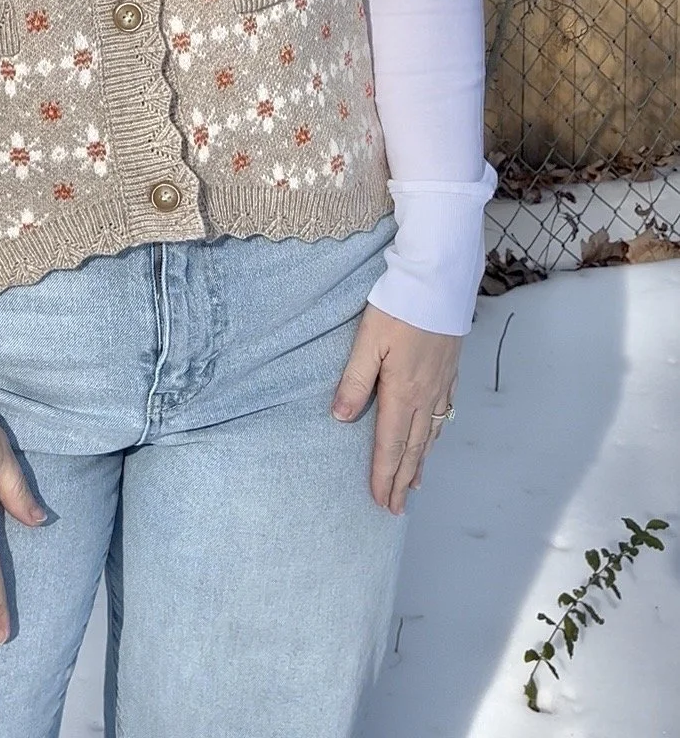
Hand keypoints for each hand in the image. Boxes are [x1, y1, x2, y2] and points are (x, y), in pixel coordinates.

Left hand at [331, 302, 460, 514]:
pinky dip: (436, 436)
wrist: (439, 281)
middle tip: (396, 508)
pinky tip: (433, 437)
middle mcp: (425, 395)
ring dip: (420, 462)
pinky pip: (443, 414)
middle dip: (403, 480)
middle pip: (413, 448)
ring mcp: (441, 384)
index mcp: (402, 392)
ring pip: (431, 434)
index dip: (385, 475)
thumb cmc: (400, 306)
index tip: (381, 501)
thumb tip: (340, 418)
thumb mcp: (368, 340)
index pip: (391, 444)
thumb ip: (354, 380)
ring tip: (414, 485)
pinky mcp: (449, 370)